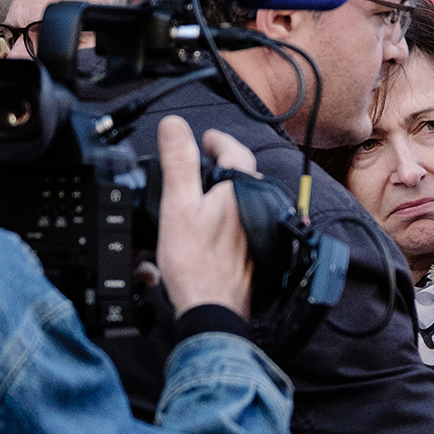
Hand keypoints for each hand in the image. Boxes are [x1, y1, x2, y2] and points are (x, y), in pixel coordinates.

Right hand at [156, 116, 259, 319]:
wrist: (213, 308)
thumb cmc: (196, 263)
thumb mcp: (178, 204)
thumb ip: (179, 161)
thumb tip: (174, 125)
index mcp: (241, 189)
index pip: (234, 150)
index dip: (217, 140)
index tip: (206, 138)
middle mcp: (258, 207)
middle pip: (242, 175)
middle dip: (223, 166)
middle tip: (202, 163)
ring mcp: (259, 229)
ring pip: (243, 200)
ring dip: (226, 193)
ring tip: (204, 194)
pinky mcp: (257, 250)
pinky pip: (244, 223)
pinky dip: (230, 217)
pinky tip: (213, 228)